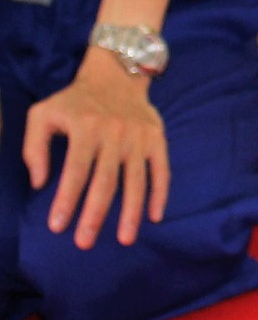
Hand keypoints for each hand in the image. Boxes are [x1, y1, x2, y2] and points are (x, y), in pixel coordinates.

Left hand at [22, 51, 170, 248]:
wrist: (116, 76)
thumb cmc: (74, 101)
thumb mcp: (43, 114)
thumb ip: (33, 147)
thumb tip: (39, 183)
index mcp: (86, 128)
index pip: (75, 171)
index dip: (66, 200)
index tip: (57, 226)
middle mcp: (115, 134)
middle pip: (105, 181)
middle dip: (95, 214)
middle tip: (84, 243)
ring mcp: (139, 138)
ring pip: (136, 180)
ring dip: (130, 212)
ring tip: (124, 239)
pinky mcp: (157, 139)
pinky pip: (161, 170)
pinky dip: (160, 194)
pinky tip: (154, 217)